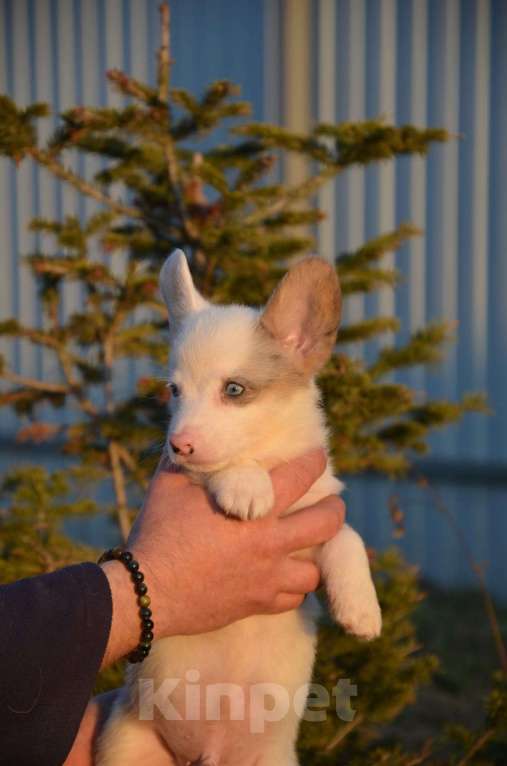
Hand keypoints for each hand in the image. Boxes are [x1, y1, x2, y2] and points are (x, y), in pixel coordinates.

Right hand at [100, 449, 344, 666]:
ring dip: (316, 554)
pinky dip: (295, 587)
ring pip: (316, 569)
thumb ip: (188, 458)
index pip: (300, 477)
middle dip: (334, 508)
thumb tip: (190, 435)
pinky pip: (295, 598)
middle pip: (327, 523)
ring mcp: (266, 578)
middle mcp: (269, 543)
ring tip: (310, 545)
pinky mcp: (257, 605)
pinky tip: (285, 576)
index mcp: (252, 509)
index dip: (315, 462)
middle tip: (331, 503)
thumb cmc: (157, 533)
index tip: (319, 457)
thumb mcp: (170, 484)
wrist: (145, 592)